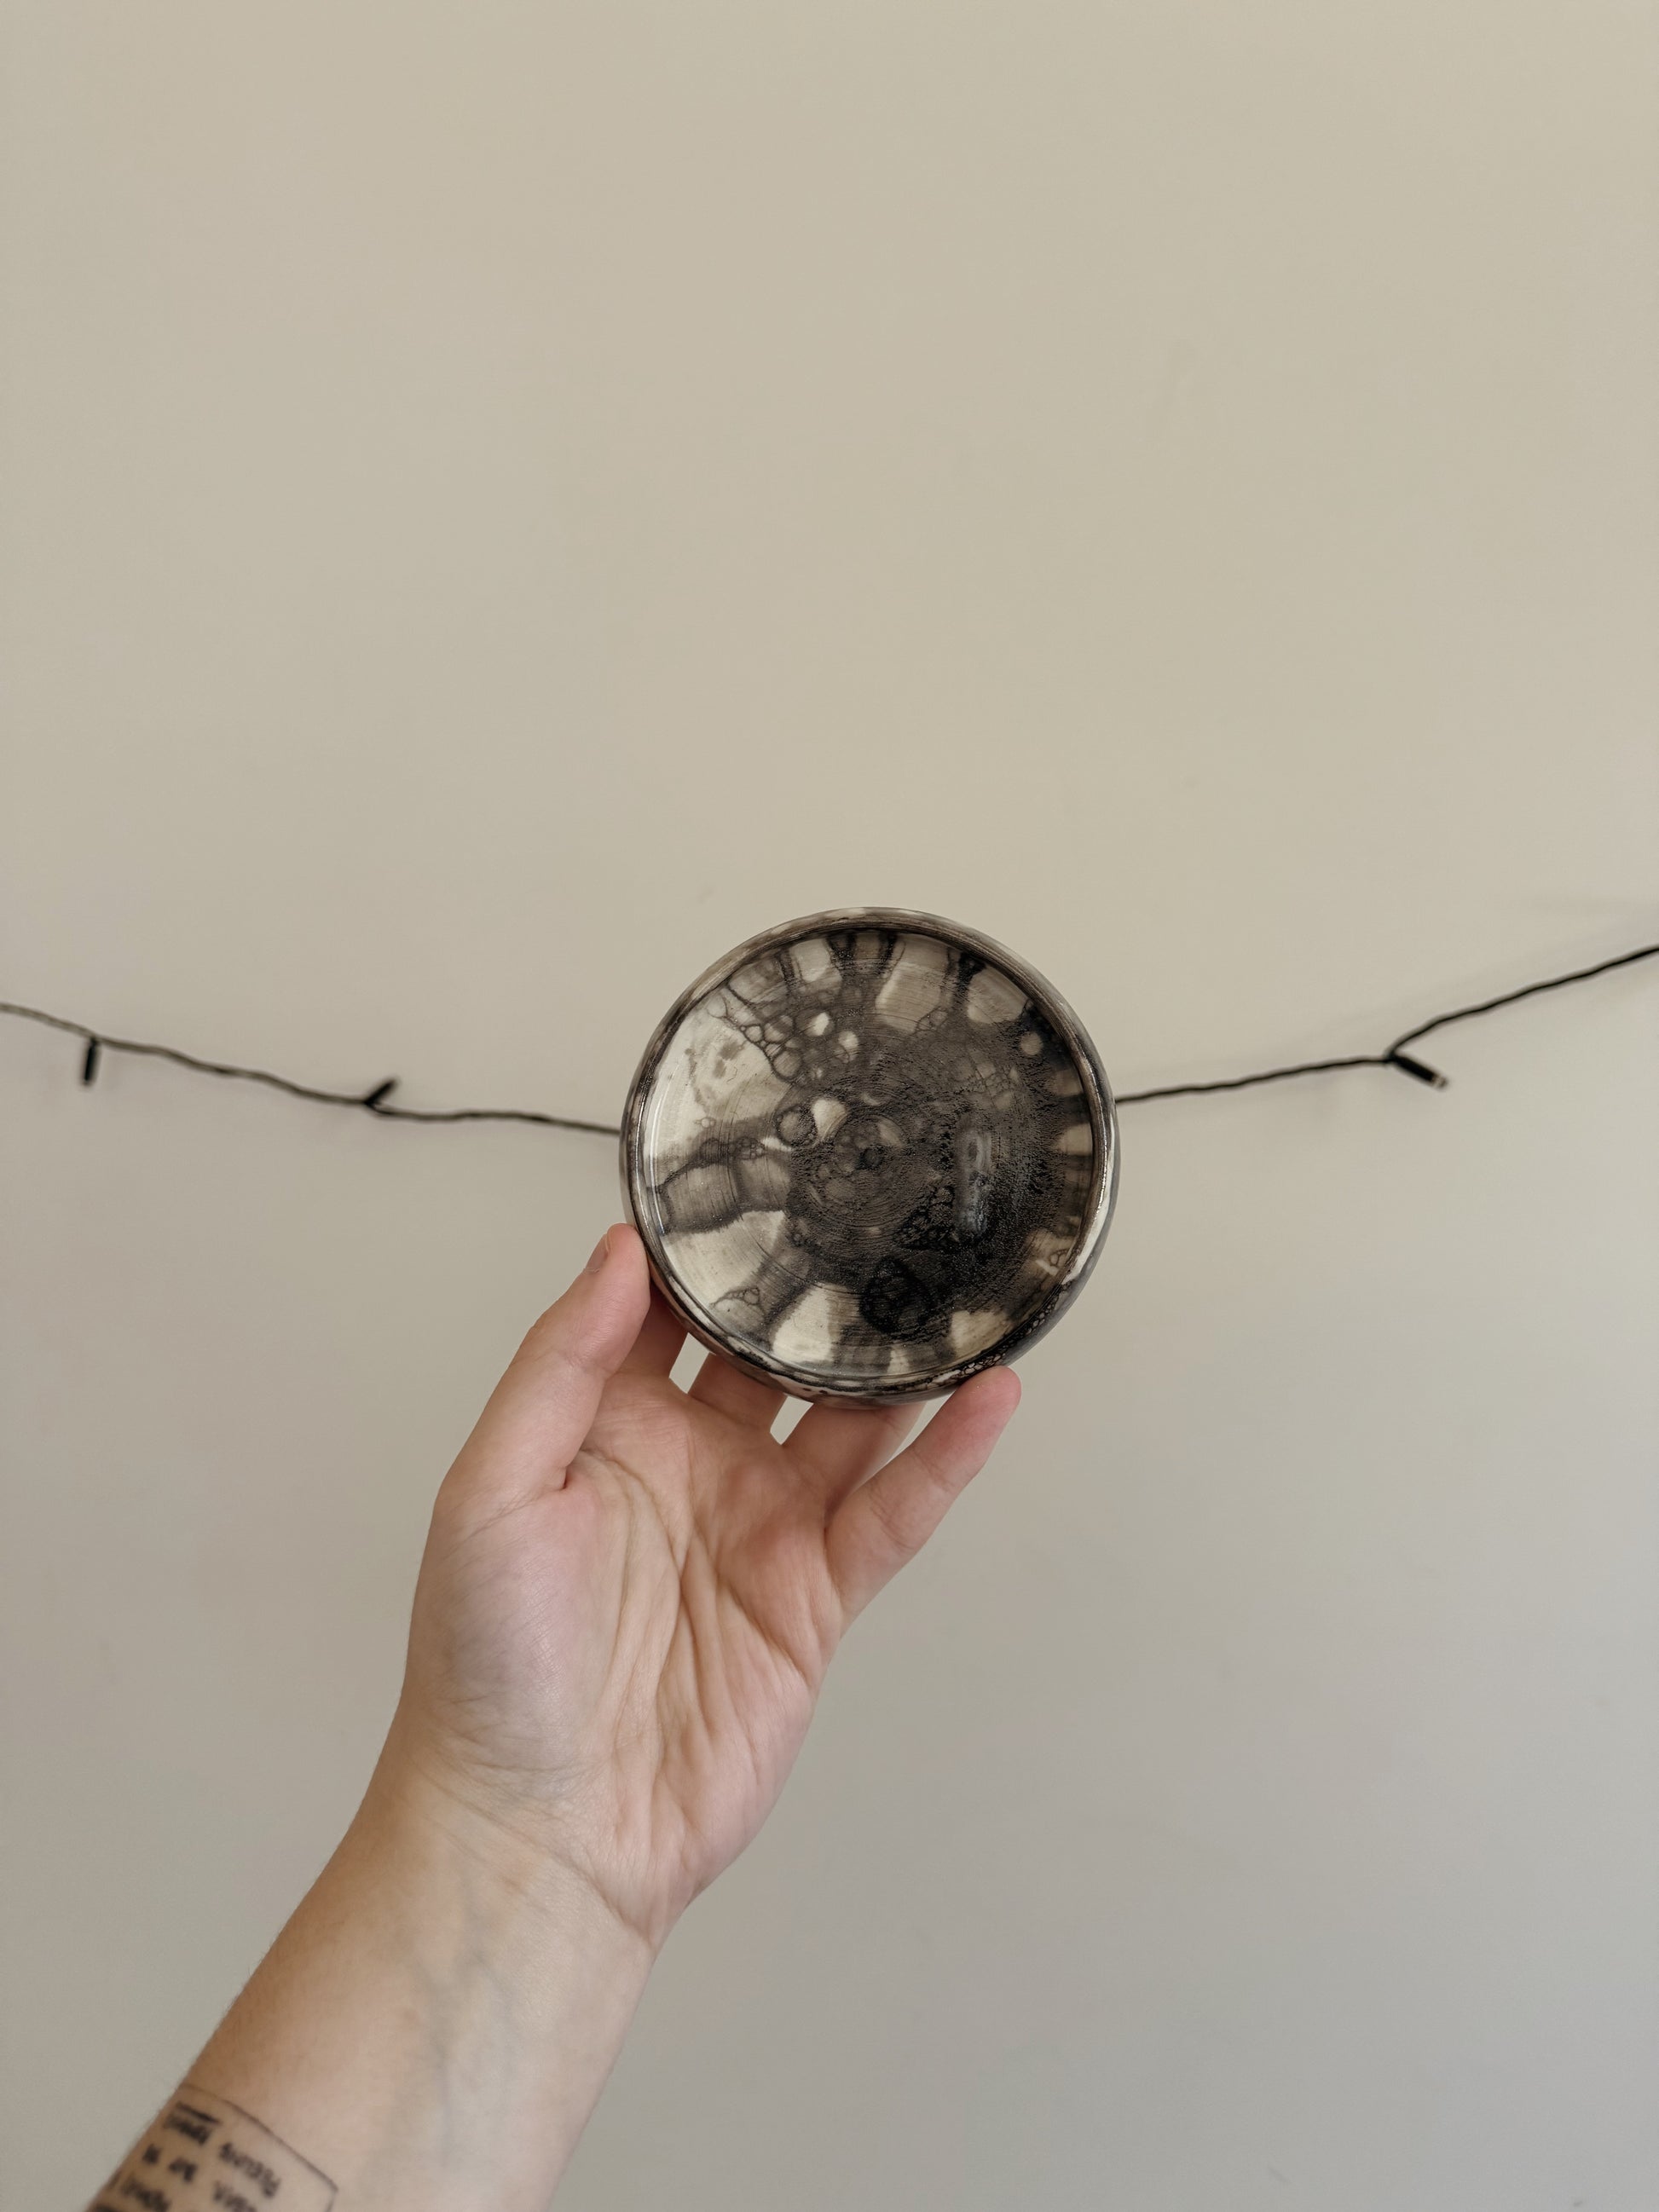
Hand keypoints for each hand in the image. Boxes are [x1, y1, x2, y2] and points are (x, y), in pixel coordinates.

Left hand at [383, 1223, 1020, 1953]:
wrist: (543, 1830)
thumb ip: (559, 1364)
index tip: (756, 1163)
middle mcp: (688, 1463)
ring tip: (961, 1281)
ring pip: (848, 1420)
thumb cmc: (487, 1668)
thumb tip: (615, 1251)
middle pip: (772, 1352)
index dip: (706, 1246)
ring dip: (900, 1359)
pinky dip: (943, 1458)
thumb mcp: (493, 1489)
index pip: (662, 1309)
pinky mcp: (813, 1596)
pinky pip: (891, 1512)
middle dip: (819, 1287)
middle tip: (879, 1203)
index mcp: (603, 1426)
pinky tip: (987, 1398)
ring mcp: (757, 1527)